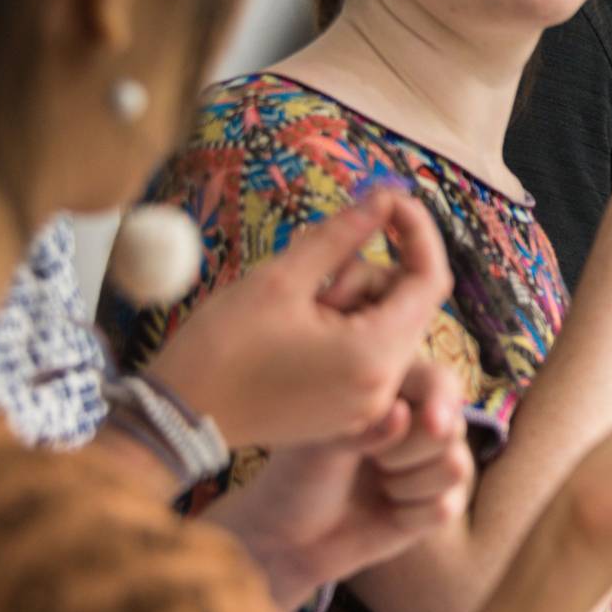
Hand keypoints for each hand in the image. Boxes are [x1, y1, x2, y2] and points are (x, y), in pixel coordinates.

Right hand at [145, 189, 452, 448]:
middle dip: (372, 271)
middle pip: (411, 303)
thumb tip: (386, 196)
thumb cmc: (222, 346)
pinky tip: (300, 329)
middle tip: (315, 274)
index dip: (418, 232)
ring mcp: (367, 407)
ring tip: (299, 307)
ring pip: (390, 327)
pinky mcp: (348, 415)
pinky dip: (349, 328)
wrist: (180, 416)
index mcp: (374, 354)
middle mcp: (383, 388)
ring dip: (356, 300)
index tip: (391, 203)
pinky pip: (371, 355)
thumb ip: (344, 234)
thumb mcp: (283, 277)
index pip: (431, 278)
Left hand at [208, 360, 473, 608]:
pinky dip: (413, 514)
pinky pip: (448, 506)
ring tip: (377, 484)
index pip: (438, 382)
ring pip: (457, 467)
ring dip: (409, 484)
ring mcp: (430, 463)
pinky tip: (388, 512)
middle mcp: (420, 421)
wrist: (290, 539)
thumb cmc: (296, 476)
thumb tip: (402, 414)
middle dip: (409, 450)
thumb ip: (363, 427)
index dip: (441, 399)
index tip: (431, 421)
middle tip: (371, 460)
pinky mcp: (435, 504)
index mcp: (394, 389)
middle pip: (453, 426)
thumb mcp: (320, 443)